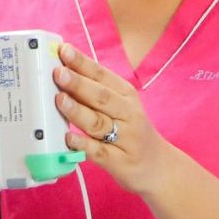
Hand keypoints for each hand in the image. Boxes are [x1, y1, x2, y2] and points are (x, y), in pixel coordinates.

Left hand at [52, 42, 181, 196]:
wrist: (159, 167)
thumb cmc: (132, 133)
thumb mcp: (122, 107)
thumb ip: (95, 92)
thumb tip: (63, 72)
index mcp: (126, 96)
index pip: (102, 76)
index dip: (83, 63)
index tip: (64, 51)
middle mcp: (128, 115)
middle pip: (101, 97)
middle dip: (79, 83)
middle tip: (58, 72)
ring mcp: (125, 139)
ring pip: (99, 122)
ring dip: (78, 110)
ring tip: (60, 100)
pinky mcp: (119, 162)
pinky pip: (99, 152)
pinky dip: (84, 145)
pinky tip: (69, 138)